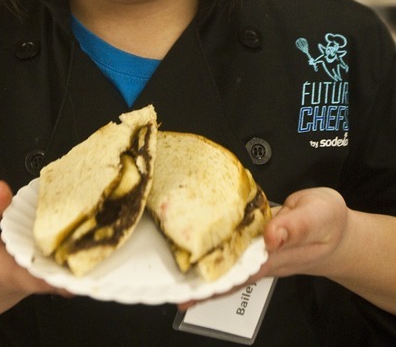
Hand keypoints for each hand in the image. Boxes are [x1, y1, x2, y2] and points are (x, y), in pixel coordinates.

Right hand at [0, 181, 70, 342]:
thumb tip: (4, 190)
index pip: (31, 273)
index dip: (59, 271)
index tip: (82, 265)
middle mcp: (12, 283)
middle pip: (50, 265)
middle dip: (72, 246)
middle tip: (94, 222)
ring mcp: (19, 291)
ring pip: (48, 268)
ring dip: (62, 249)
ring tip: (77, 221)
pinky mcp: (21, 291)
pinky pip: (42, 271)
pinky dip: (51, 255)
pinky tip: (55, 235)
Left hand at [178, 187, 347, 310]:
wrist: (338, 232)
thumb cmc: (328, 223)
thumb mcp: (319, 215)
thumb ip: (296, 225)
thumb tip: (271, 234)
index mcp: (274, 254)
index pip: (237, 273)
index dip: (212, 281)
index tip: (186, 288)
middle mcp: (261, 259)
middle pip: (224, 275)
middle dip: (196, 280)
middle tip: (164, 284)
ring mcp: (257, 254)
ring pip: (224, 267)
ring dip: (198, 271)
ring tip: (168, 276)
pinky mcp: (255, 244)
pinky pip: (229, 253)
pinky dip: (210, 256)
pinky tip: (191, 258)